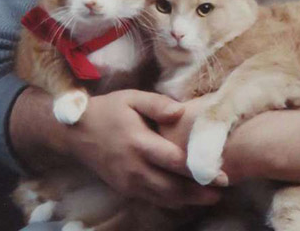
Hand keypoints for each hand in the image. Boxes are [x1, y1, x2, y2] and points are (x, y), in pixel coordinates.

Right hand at [63, 89, 221, 208]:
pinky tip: (188, 199)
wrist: (77, 132)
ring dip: (188, 200)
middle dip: (198, 191)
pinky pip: (152, 199)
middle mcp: (134, 168)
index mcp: (139, 143)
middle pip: (172, 186)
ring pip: (163, 198)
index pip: (174, 161)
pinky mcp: (125, 189)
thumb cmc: (109, 110)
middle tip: (222, 189)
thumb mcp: (132, 97)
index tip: (220, 171)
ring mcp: (128, 182)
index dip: (198, 169)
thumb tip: (181, 111)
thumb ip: (157, 103)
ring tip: (211, 197)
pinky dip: (172, 201)